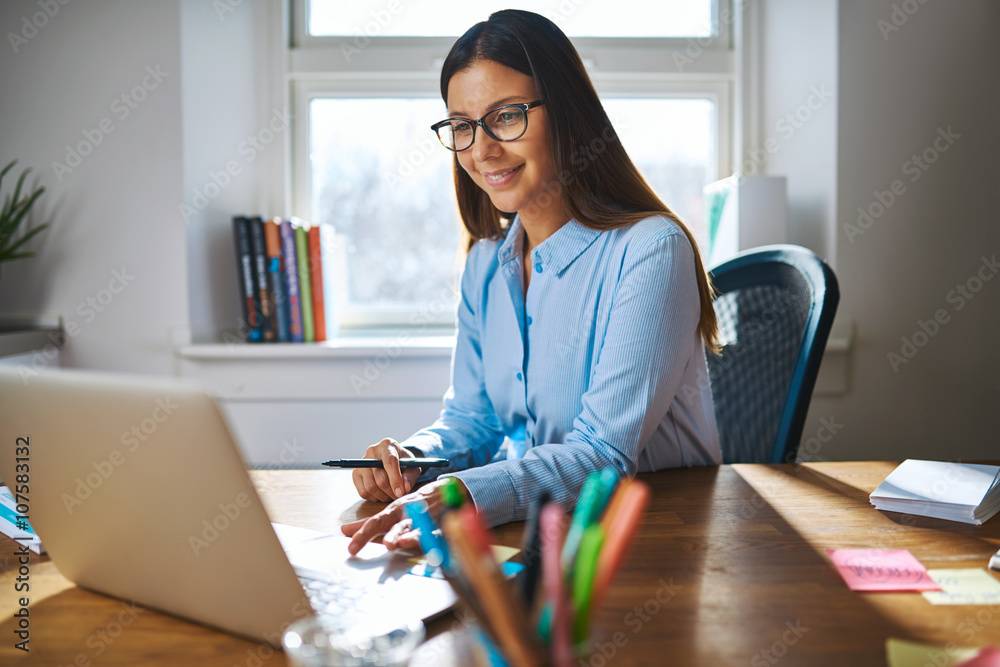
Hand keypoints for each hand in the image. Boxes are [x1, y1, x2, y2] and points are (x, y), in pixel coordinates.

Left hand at [340, 477, 470, 555]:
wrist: (448, 492)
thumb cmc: (417, 504)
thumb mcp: (393, 511)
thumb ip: (371, 523)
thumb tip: (344, 530)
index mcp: (394, 510)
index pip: (373, 522)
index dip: (361, 534)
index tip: (349, 548)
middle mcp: (405, 513)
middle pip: (386, 523)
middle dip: (370, 533)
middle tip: (358, 546)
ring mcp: (421, 519)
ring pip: (408, 527)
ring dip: (400, 534)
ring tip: (391, 544)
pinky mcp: (438, 526)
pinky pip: (430, 533)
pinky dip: (424, 538)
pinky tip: (417, 544)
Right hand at [351, 438, 421, 502]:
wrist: (392, 460)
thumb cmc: (404, 463)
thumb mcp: (413, 467)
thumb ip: (410, 477)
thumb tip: (404, 489)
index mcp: (388, 445)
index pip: (390, 461)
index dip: (395, 479)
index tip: (400, 493)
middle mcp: (372, 451)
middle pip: (380, 477)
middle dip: (391, 491)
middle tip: (399, 496)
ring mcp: (361, 462)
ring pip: (371, 486)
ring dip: (383, 496)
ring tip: (391, 494)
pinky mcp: (356, 474)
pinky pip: (363, 492)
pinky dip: (374, 497)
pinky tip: (382, 494)